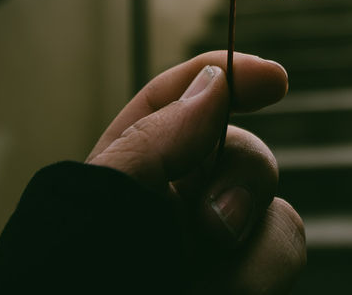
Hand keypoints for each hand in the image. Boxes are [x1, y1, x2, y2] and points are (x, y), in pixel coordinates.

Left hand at [87, 51, 304, 293]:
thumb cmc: (71, 278)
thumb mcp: (103, 200)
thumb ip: (159, 137)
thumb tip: (214, 80)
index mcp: (130, 174)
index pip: (182, 101)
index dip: (228, 77)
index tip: (273, 81)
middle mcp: (177, 209)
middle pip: (244, 154)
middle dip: (242, 179)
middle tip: (206, 227)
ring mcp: (214, 255)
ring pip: (277, 215)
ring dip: (251, 250)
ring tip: (201, 286)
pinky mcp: (240, 285)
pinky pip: (281, 255)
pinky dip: (257, 278)